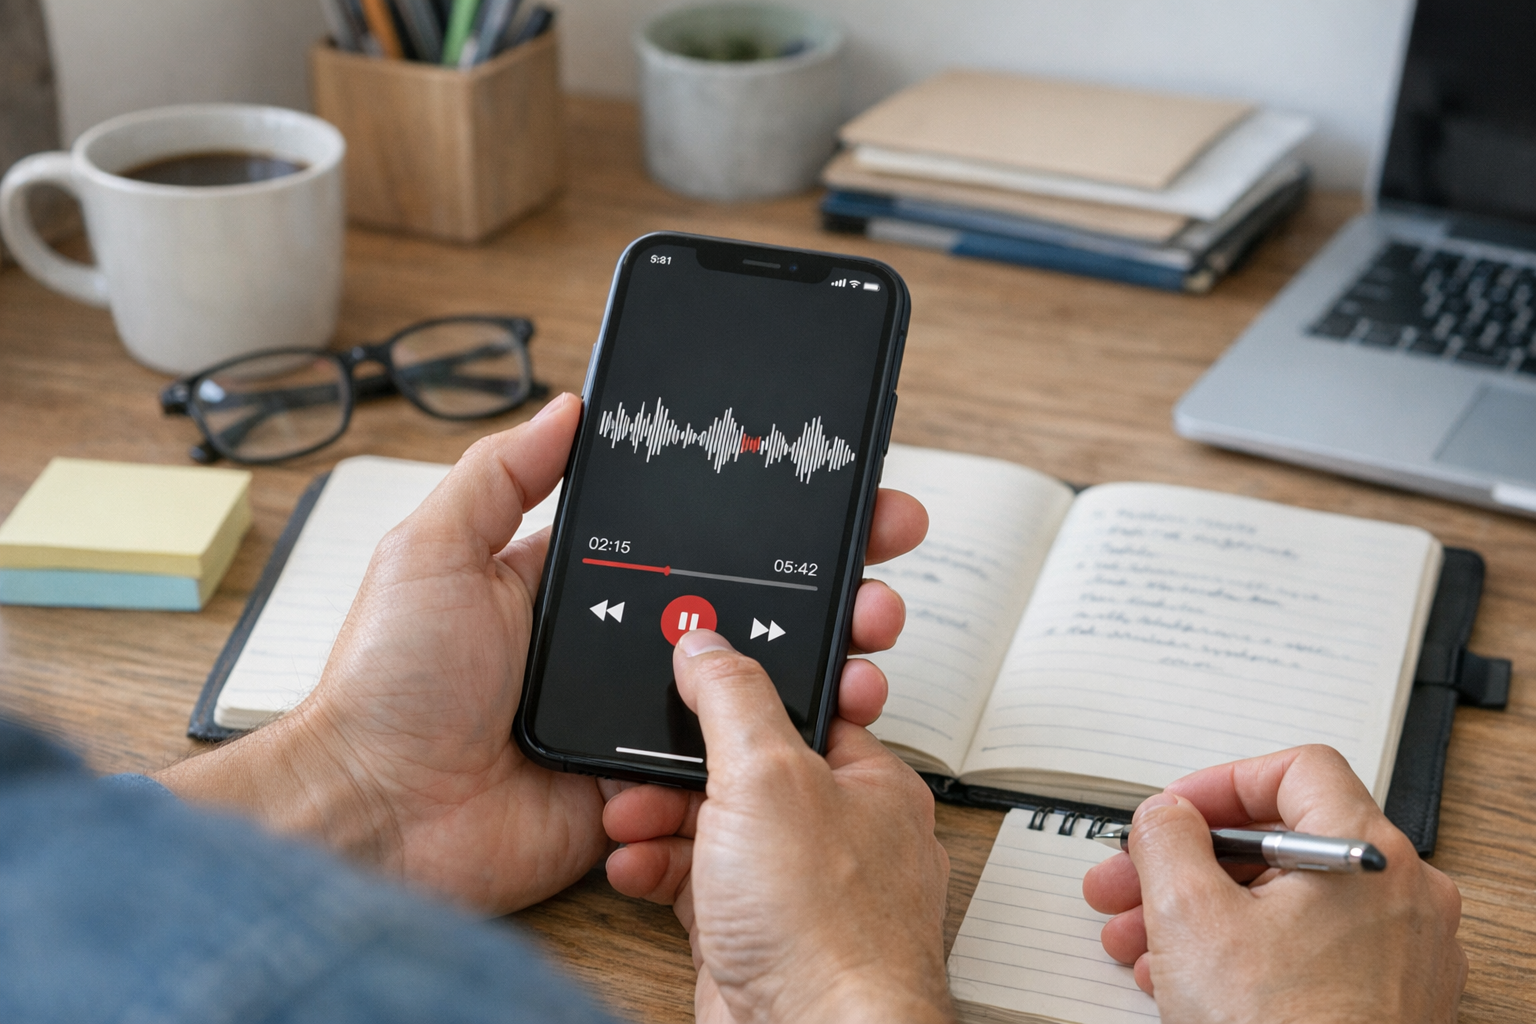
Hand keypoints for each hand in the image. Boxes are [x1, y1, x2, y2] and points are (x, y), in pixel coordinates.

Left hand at [157, 392, 929, 915]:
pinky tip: (827, 713)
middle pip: (744, 606)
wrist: (378, 815)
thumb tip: (563, 407)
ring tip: (872, 632)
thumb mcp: (433, 550)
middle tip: (882, 555)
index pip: (689, 537)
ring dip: (824, 656)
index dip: (759, 514)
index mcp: (576, 586)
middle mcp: (617, 648)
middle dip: (824, 579)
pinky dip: (778, 746)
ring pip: (753, 684)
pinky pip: (725, 764)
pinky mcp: (644, 785)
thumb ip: (501, 475)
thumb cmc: (386, 685)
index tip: (825, 488)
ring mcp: (635, 718)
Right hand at [604, 631, 953, 1023]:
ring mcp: (794, 886)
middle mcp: (837, 831)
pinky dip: (659, 870)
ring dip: (660, 817)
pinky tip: (633, 867)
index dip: (744, 692)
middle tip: (643, 762)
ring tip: (628, 819)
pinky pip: (697, 882)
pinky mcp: (752, 933)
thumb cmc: (827, 928)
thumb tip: (707, 643)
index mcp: (867, 780)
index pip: (803, 708)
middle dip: (682, 765)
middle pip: (747, 769)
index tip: (693, 676)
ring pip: (716, 827)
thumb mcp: (769, 777)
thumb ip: (734, 699)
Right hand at [1082, 745, 1465, 1022]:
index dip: (1220, 783)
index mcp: (1368, 854)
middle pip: (1282, 843)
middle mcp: (1402, 896)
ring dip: (1203, 912)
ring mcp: (1402, 953)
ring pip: (1287, 903)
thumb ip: (1167, 837)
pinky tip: (1185, 980)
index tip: (1173, 813)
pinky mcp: (1390, 1001)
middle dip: (1187, 863)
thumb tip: (1166, 813)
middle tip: (1130, 881)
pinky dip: (1246, 951)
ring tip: (1139, 943)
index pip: (1295, 770)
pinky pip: (1310, 950)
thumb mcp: (1189, 914)